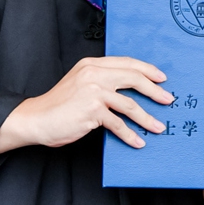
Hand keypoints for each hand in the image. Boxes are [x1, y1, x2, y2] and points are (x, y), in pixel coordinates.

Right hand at [0, 56, 171, 156]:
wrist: (35, 118)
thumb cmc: (60, 104)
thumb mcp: (81, 83)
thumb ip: (103, 80)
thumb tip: (134, 88)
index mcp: (93, 64)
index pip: (127, 63)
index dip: (148, 70)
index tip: (162, 78)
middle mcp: (94, 74)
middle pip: (134, 78)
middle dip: (155, 90)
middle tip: (168, 100)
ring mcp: (93, 92)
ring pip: (130, 104)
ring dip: (148, 118)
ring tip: (159, 127)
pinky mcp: (92, 110)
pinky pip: (118, 124)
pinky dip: (130, 134)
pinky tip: (138, 141)